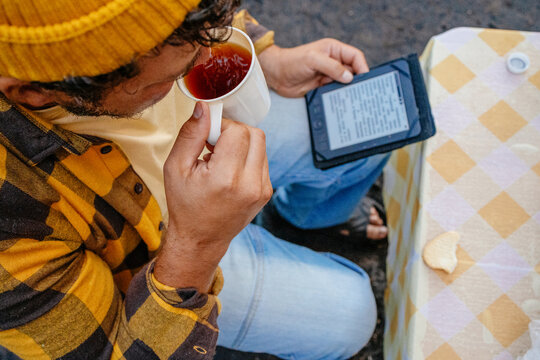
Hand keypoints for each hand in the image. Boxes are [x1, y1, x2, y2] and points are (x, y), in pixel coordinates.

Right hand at [154, 102, 271, 290]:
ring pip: (261, 144)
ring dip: (242, 144)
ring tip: (221, 161)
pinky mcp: (267, 192)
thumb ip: (191, 134)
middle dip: (234, 132)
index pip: (238, 130)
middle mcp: (251, 184)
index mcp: (227, 178)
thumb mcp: (176, 167)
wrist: (201, 238)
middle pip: (254, 133)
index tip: (207, 140)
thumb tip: (204, 107)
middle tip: (214, 147)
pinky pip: (263, 159)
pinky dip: (247, 157)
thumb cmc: (185, 205)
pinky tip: (230, 171)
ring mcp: (262, 189)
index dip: (221, 127)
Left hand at [258, 38, 368, 97]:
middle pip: (353, 71)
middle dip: (357, 80)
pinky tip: (342, 101)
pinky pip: (335, 91)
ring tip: (354, 98)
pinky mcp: (323, 86)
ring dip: (348, 90)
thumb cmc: (292, 62)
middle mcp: (333, 61)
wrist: (276, 75)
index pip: (355, 57)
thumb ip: (332, 67)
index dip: (362, 67)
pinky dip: (339, 96)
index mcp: (334, 50)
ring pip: (345, 83)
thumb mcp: (313, 60)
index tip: (365, 79)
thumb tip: (349, 77)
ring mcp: (328, 74)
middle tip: (362, 92)